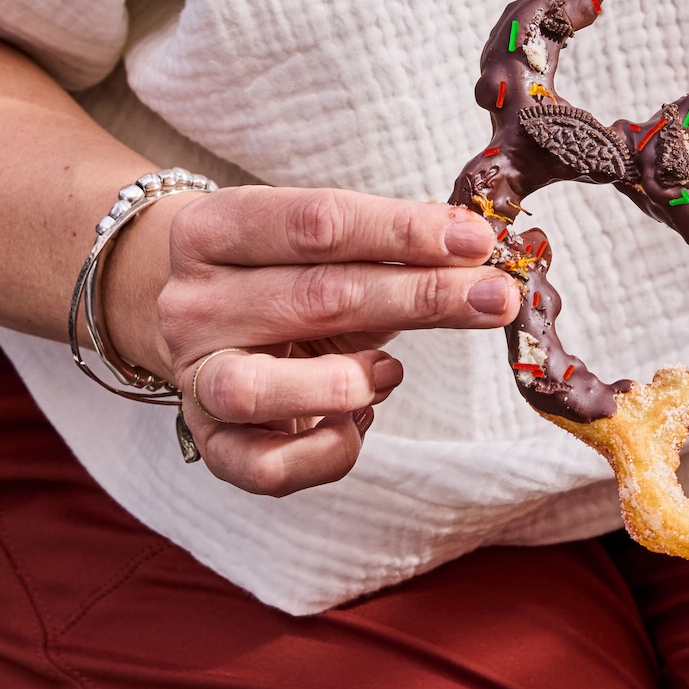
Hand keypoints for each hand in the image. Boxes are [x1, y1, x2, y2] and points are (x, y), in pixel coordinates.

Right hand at [107, 187, 516, 495]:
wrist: (207, 330)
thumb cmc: (287, 282)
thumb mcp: (328, 249)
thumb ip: (393, 246)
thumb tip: (475, 243)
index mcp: (213, 230)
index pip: (316, 222)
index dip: (404, 231)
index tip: (476, 241)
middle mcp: (192, 303)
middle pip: (316, 297)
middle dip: (421, 297)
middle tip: (496, 298)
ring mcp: (195, 378)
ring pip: (260, 390)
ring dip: (350, 380)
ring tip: (393, 372)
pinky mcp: (213, 445)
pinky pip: (269, 467)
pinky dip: (329, 450)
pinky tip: (359, 420)